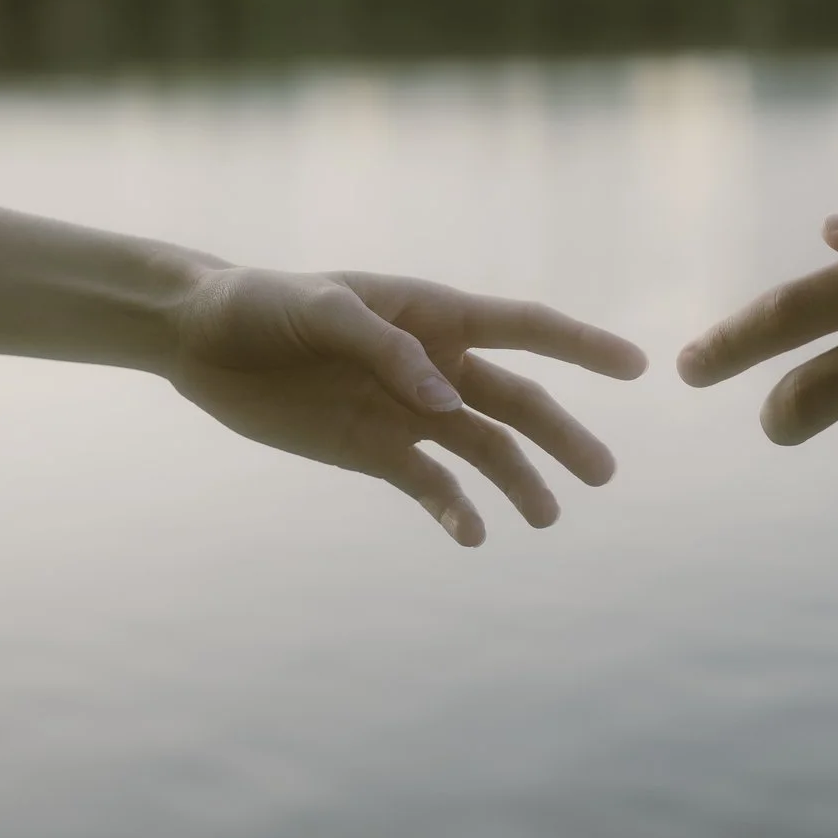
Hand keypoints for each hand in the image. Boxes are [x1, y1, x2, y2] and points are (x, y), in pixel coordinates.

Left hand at [168, 267, 646, 545]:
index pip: (525, 328)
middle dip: (563, 436)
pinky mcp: (376, 450)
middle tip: (604, 475)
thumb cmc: (264, 303)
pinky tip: (475, 534)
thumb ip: (387, 350)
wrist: (201, 340)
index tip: (637, 366)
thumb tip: (445, 401)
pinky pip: (430, 485)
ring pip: (485, 450)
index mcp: (434, 313)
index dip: (582, 345)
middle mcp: (435, 364)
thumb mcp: (321, 310)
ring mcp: (410, 411)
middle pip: (518, 403)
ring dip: (519, 482)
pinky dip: (456, 510)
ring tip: (548, 518)